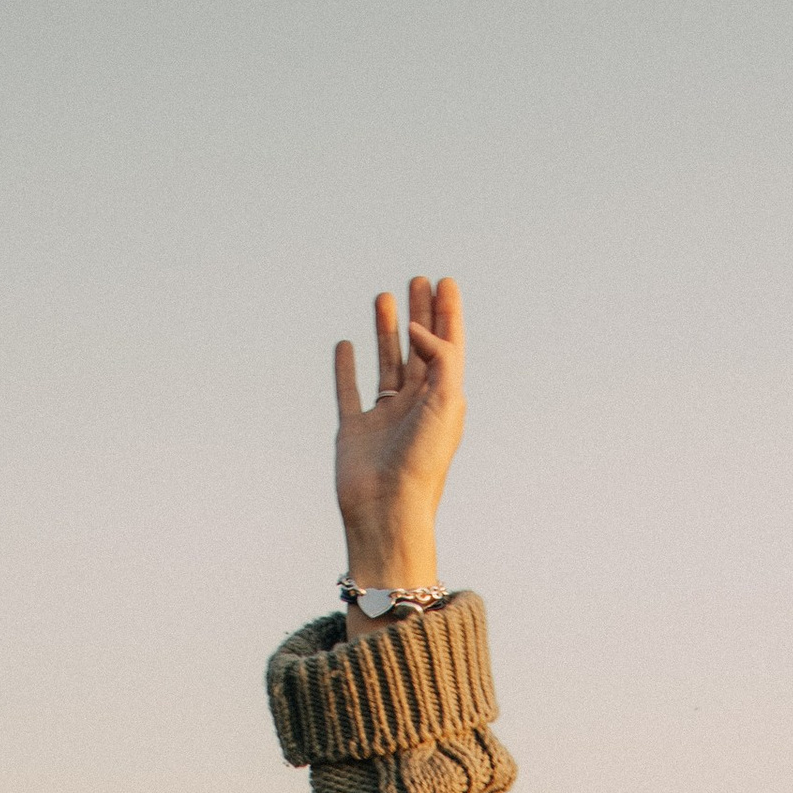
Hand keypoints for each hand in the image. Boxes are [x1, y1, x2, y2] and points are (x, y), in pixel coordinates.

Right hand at [334, 275, 464, 616]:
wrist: (387, 512)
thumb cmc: (422, 464)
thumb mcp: (444, 403)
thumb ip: (439, 358)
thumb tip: (417, 327)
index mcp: (442, 403)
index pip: (447, 349)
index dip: (447, 315)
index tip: (445, 282)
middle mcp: (415, 408)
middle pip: (418, 351)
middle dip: (419, 315)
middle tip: (419, 280)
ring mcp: (383, 419)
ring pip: (386, 364)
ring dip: (386, 331)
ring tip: (384, 296)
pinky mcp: (354, 431)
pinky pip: (349, 391)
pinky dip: (346, 368)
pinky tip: (345, 345)